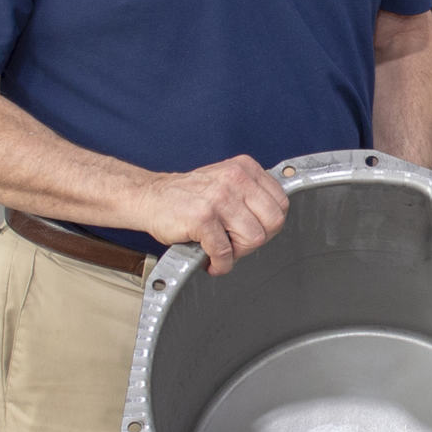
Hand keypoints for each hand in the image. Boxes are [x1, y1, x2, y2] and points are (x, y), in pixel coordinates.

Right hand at [139, 154, 289, 275]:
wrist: (150, 196)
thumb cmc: (189, 194)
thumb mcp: (226, 181)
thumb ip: (251, 194)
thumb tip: (276, 219)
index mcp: (245, 169)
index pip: (281, 203)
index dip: (269, 224)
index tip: (253, 230)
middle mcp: (235, 179)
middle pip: (273, 222)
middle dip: (257, 240)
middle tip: (238, 244)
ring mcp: (219, 198)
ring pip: (253, 238)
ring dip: (237, 253)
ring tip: (221, 250)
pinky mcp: (202, 218)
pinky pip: (224, 251)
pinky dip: (220, 263)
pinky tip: (210, 261)